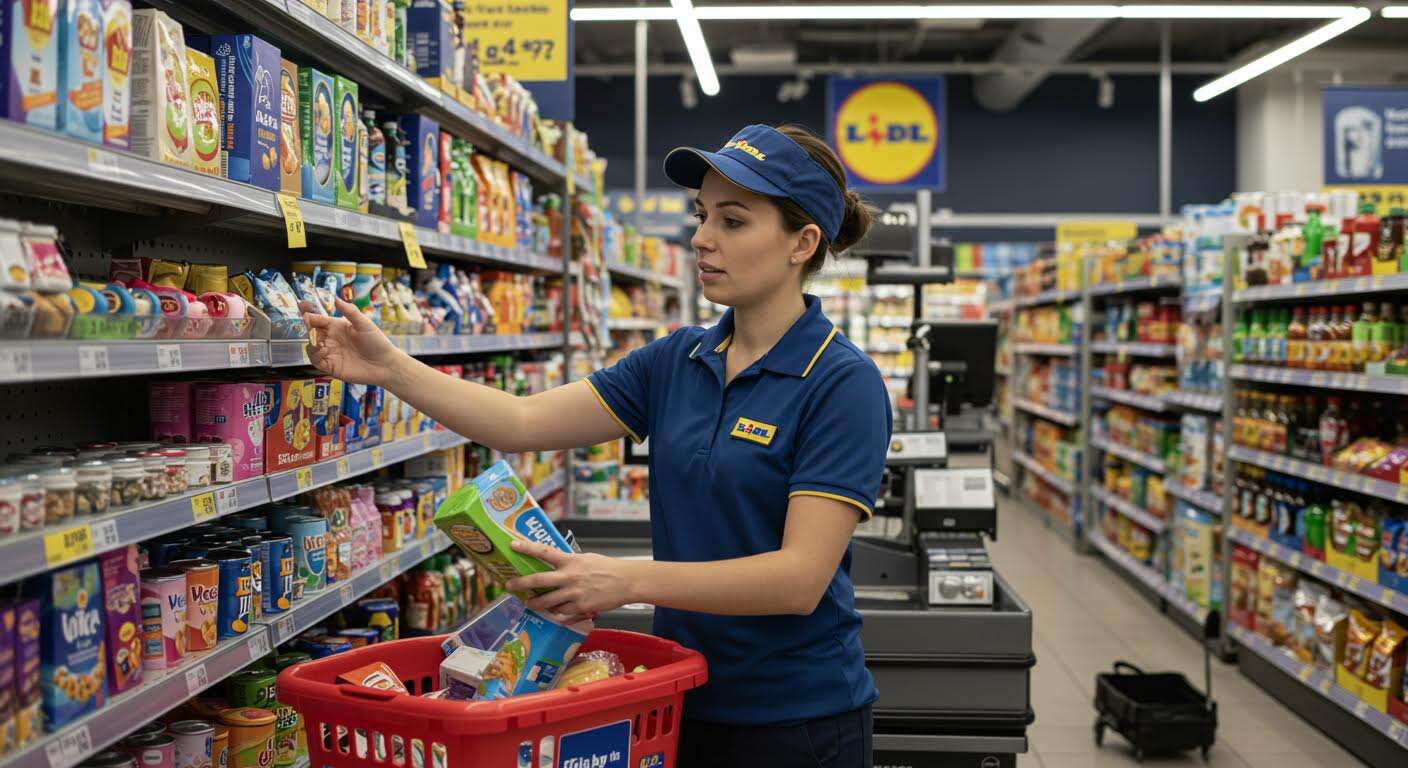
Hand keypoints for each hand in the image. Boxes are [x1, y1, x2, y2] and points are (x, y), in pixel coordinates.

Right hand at [302, 298, 402, 386]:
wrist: (385, 365)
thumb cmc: (377, 342)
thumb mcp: (364, 324)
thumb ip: (349, 311)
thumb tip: (335, 297)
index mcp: (336, 327)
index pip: (317, 319)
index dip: (308, 314)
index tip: (302, 307)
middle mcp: (331, 339)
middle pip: (311, 332)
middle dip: (305, 328)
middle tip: (305, 324)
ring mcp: (330, 353)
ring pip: (310, 346)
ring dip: (310, 342)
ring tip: (316, 340)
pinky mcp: (331, 366)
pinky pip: (316, 360)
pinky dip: (315, 354)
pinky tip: (323, 350)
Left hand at [505, 540, 638, 618]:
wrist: (626, 581)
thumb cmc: (608, 568)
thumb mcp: (586, 559)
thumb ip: (570, 562)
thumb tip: (556, 563)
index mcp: (571, 561)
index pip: (544, 552)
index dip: (527, 547)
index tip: (513, 545)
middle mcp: (569, 576)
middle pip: (539, 580)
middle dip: (521, 583)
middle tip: (509, 585)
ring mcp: (574, 594)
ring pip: (547, 602)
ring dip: (535, 604)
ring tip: (530, 603)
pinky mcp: (581, 608)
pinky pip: (562, 613)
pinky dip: (556, 612)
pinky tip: (554, 612)